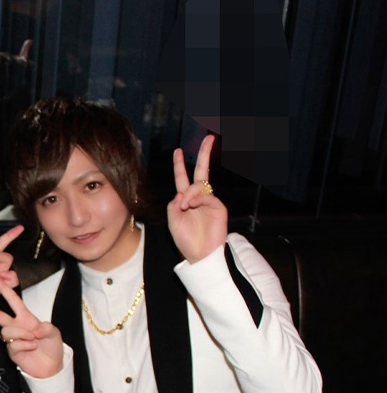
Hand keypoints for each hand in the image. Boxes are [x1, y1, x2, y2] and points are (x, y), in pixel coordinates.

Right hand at [0, 277, 64, 378]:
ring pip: (6, 330)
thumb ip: (47, 327)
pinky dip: (25, 345)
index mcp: (26, 317)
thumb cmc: (51, 347)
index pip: (13, 300)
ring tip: (33, 339)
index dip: (5, 289)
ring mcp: (13, 339)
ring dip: (20, 333)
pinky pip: (13, 344)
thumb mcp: (54, 333)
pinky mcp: (13, 351)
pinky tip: (32, 347)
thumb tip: (35, 329)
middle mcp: (17, 326)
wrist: (51, 367)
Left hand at [167, 134, 227, 262]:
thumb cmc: (185, 240)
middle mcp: (198, 198)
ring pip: (199, 186)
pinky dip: (196, 198)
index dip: (179, 165)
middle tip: (209, 138)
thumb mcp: (173, 220)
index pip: (182, 178)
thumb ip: (174, 205)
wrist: (199, 255)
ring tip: (184, 205)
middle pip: (202, 171)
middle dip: (205, 154)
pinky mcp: (218, 207)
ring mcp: (209, 201)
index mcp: (185, 200)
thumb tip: (182, 193)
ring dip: (189, 192)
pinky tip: (190, 204)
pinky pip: (206, 196)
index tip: (178, 151)